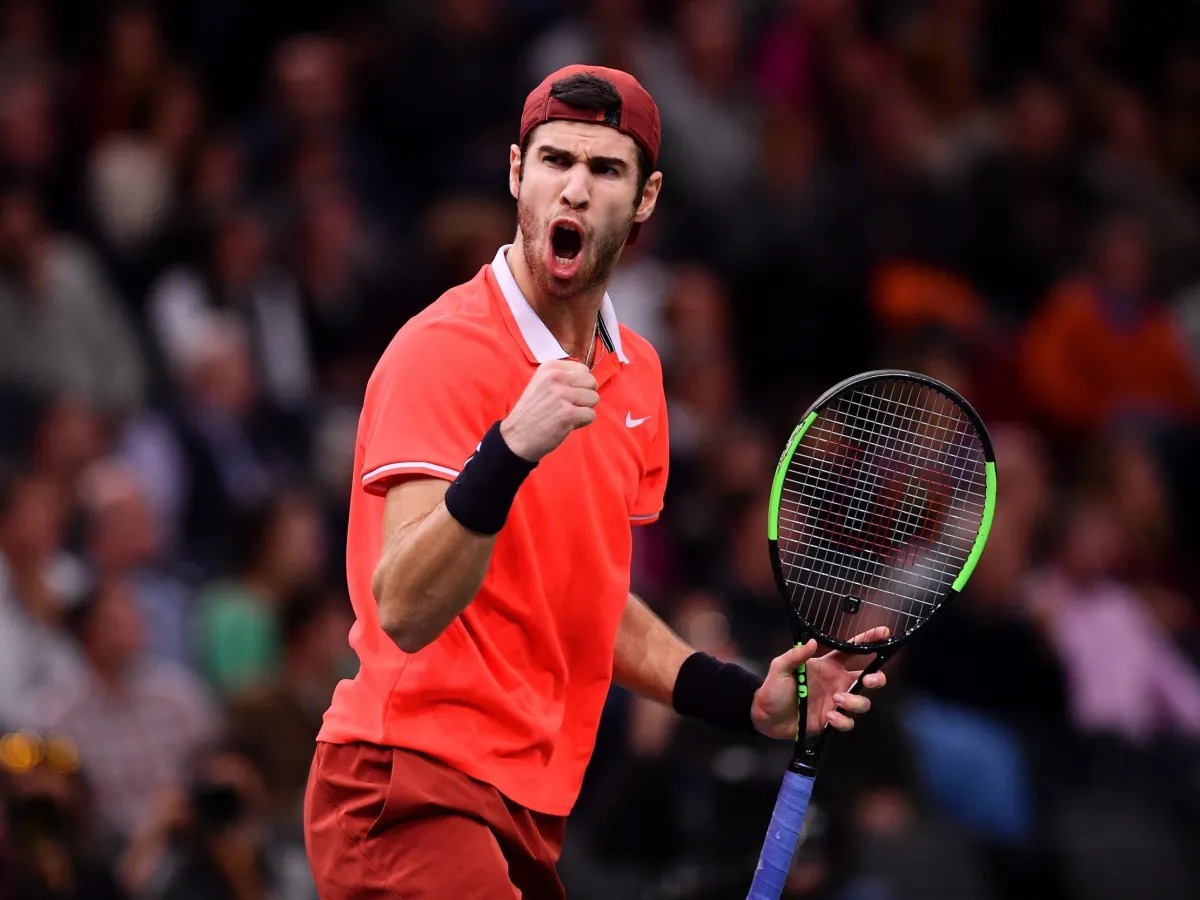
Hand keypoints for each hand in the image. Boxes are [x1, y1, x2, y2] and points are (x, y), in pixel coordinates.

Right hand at [501, 360, 597, 460]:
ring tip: (566, 414)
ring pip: (594, 398)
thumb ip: (564, 378)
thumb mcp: (542, 383)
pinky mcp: (568, 413)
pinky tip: (566, 424)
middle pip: (591, 382)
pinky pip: (591, 415)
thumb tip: (590, 380)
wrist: (516, 436)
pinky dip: (582, 422)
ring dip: (584, 409)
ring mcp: (562, 394)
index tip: (564, 395)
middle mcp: (556, 376)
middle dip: (585, 395)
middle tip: (568, 406)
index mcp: (550, 366)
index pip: (584, 369)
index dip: (579, 384)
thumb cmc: (532, 412)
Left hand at [750, 627, 888, 738]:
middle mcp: (837, 682)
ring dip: (855, 701)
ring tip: (837, 699)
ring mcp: (836, 702)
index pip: (852, 650)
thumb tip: (811, 642)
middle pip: (868, 679)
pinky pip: (848, 722)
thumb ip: (795, 655)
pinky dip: (842, 720)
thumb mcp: (780, 667)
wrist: (766, 716)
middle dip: (877, 678)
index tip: (884, 633)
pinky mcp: (832, 721)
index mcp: (828, 666)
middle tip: (871, 680)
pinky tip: (829, 716)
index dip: (869, 640)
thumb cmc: (774, 688)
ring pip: (862, 702)